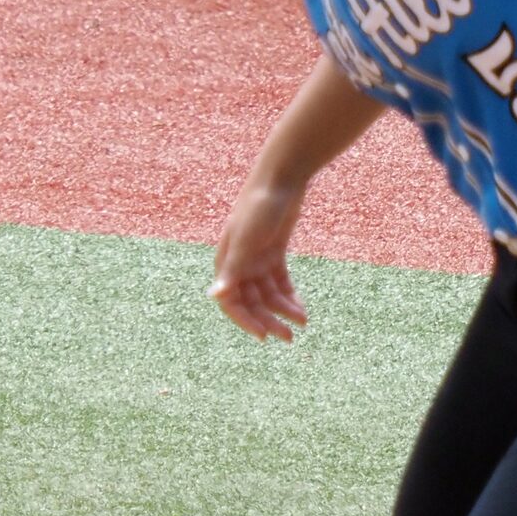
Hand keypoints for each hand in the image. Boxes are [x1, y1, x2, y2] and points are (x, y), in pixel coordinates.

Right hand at [211, 181, 309, 341]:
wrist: (281, 178)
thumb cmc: (259, 206)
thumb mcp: (247, 240)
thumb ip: (233, 270)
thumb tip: (214, 296)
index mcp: (227, 262)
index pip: (230, 301)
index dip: (246, 321)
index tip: (264, 336)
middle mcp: (239, 263)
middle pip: (251, 301)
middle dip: (269, 320)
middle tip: (288, 338)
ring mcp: (257, 258)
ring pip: (268, 294)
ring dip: (283, 309)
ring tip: (302, 322)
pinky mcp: (273, 252)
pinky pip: (280, 282)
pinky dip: (290, 295)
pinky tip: (301, 309)